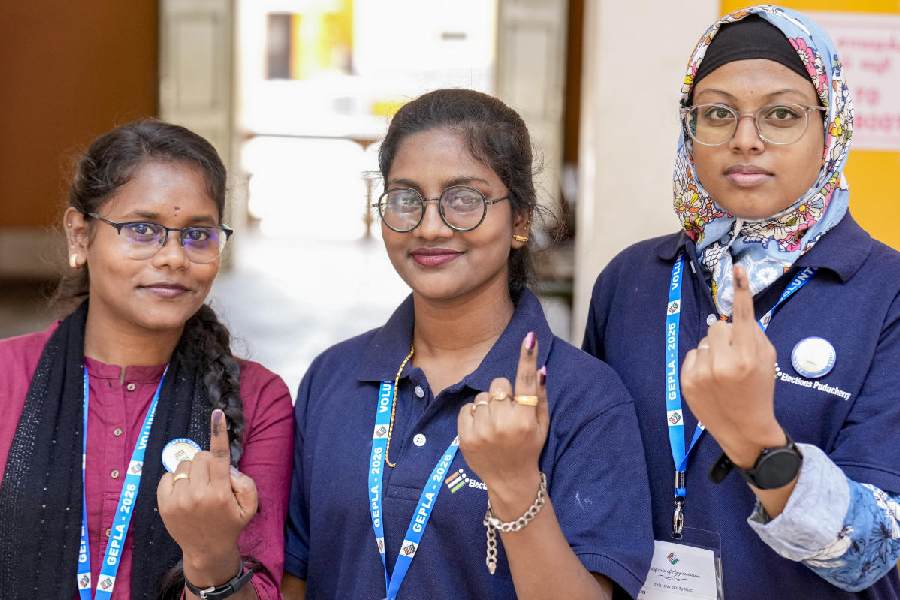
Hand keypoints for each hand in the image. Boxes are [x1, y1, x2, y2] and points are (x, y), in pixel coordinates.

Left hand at [157, 409, 257, 585]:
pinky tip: (184, 492)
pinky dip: (177, 479)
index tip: (218, 414)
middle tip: (212, 478)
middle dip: (207, 462)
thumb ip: (246, 482)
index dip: (219, 433)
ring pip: (184, 464)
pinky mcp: (164, 504)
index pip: (219, 456)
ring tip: (198, 487)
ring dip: (192, 471)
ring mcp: (179, 500)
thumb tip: (227, 467)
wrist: (206, 550)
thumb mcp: (250, 506)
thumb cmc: (230, 524)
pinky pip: (168, 475)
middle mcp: (198, 494)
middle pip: (200, 456)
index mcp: (221, 493)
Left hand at [457, 332, 548, 519]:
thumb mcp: (541, 425)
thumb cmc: (529, 448)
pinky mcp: (465, 436)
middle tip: (507, 412)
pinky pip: (466, 408)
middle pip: (498, 384)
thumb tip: (540, 368)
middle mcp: (503, 424)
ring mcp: (482, 431)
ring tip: (495, 424)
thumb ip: (539, 396)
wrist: (509, 480)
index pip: (527, 382)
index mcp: (525, 420)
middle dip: (502, 393)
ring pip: (481, 396)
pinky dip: (473, 415)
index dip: (528, 357)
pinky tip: (482, 429)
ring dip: (487, 405)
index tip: (529, 336)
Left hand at [681, 266, 786, 467]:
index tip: (736, 267)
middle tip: (735, 355)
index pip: (744, 315)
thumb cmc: (759, 390)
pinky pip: (692, 354)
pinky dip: (701, 362)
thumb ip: (754, 335)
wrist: (744, 428)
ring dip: (713, 350)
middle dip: (726, 335)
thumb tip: (733, 316)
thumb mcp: (767, 361)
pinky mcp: (686, 381)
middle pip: (718, 325)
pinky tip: (711, 380)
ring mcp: (701, 373)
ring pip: (704, 340)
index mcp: (748, 356)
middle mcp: (723, 363)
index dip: (741, 290)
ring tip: (723, 372)